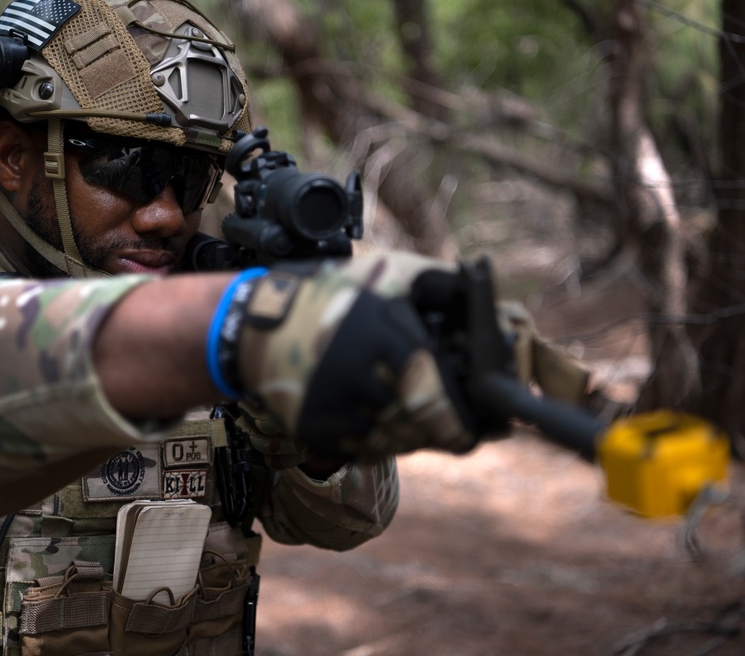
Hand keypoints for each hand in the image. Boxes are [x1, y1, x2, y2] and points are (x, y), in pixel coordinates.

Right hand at [216, 253, 501, 460]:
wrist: (257, 326)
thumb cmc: (330, 306)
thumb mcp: (383, 292)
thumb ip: (432, 308)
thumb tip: (487, 315)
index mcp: (382, 339)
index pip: (433, 397)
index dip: (458, 424)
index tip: (471, 433)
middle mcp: (358, 375)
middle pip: (414, 427)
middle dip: (437, 435)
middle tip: (451, 437)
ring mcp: (332, 406)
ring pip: (390, 443)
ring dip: (406, 440)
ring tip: (408, 425)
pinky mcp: (313, 428)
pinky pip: (359, 451)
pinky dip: (375, 446)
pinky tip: (376, 427)